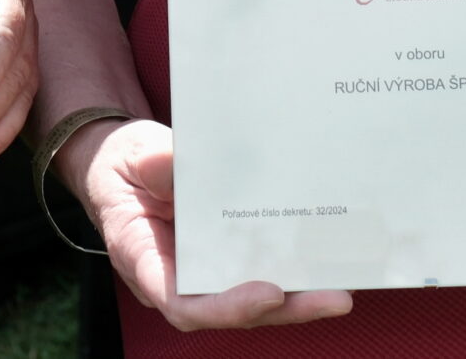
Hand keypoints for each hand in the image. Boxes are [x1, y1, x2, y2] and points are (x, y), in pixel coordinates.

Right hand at [67, 118, 353, 332]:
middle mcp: (177, 277)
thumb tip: (175, 161)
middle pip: (231, 310)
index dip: (226, 307)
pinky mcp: (225, 254)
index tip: (269, 293)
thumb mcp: (133, 155)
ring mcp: (203, 269)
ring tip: (341, 289)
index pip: (182, 304)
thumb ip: (153, 161)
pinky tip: (326, 263)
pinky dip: (292, 273)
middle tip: (332, 299)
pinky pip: (258, 271)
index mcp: (144, 260)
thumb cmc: (123, 164)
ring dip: (298, 299)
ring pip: (252, 300)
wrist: (125, 163)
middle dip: (284, 309)